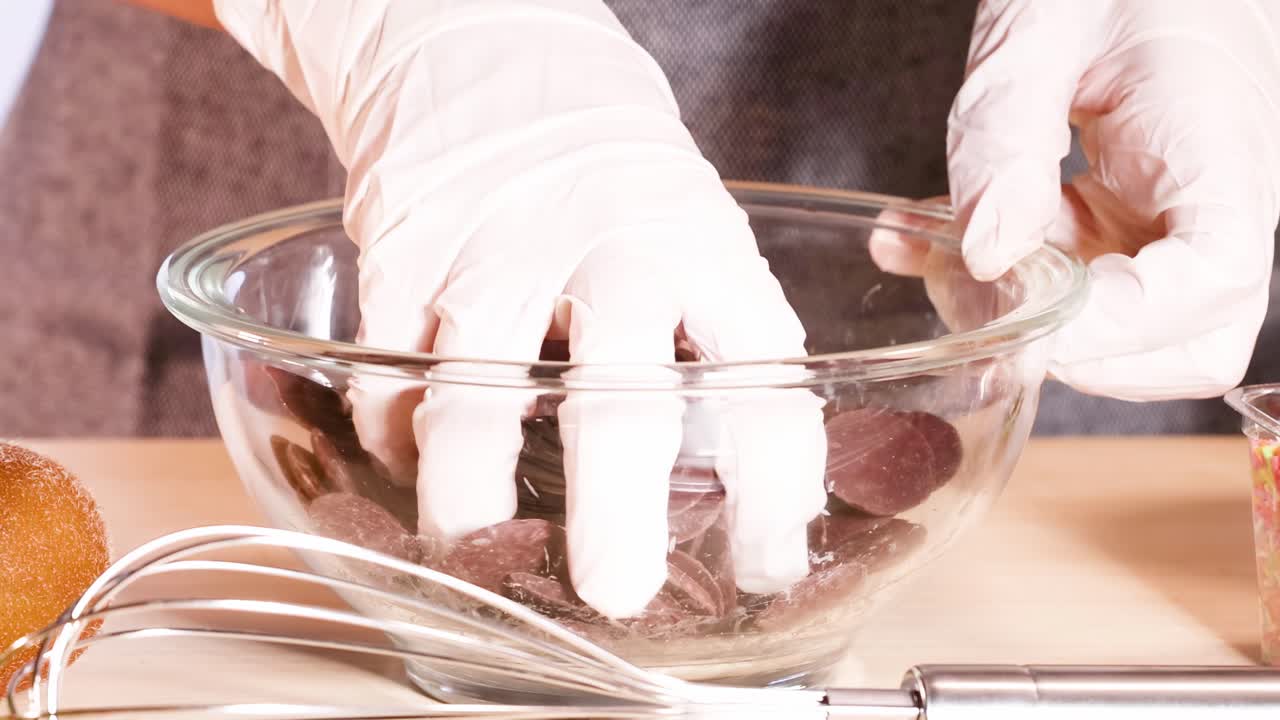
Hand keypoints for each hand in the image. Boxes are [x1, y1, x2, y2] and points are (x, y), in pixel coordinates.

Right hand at [213, 0, 826, 617]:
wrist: (477, 34)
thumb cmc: (600, 149)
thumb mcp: (685, 212)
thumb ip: (697, 324)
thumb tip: (724, 466)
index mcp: (699, 244)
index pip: (762, 379)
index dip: (774, 486)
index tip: (767, 557)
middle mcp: (605, 250)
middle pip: (616, 408)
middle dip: (617, 519)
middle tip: (614, 589)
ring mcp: (494, 249)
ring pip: (474, 405)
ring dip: (469, 499)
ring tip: (476, 543)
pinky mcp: (402, 248)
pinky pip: (393, 374)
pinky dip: (400, 430)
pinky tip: (416, 447)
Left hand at [882, 0, 1279, 400]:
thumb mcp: (1040, 30)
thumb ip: (1007, 134)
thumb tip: (989, 253)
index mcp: (1219, 143)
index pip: (1214, 278)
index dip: (1123, 327)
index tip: (1027, 327)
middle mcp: (1216, 195)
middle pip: (1193, 339)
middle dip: (1083, 354)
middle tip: (983, 308)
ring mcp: (1175, 211)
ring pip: (1130, 325)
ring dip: (1025, 313)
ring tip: (935, 255)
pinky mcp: (1129, 209)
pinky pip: (1075, 274)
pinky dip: (1001, 273)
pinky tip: (926, 237)